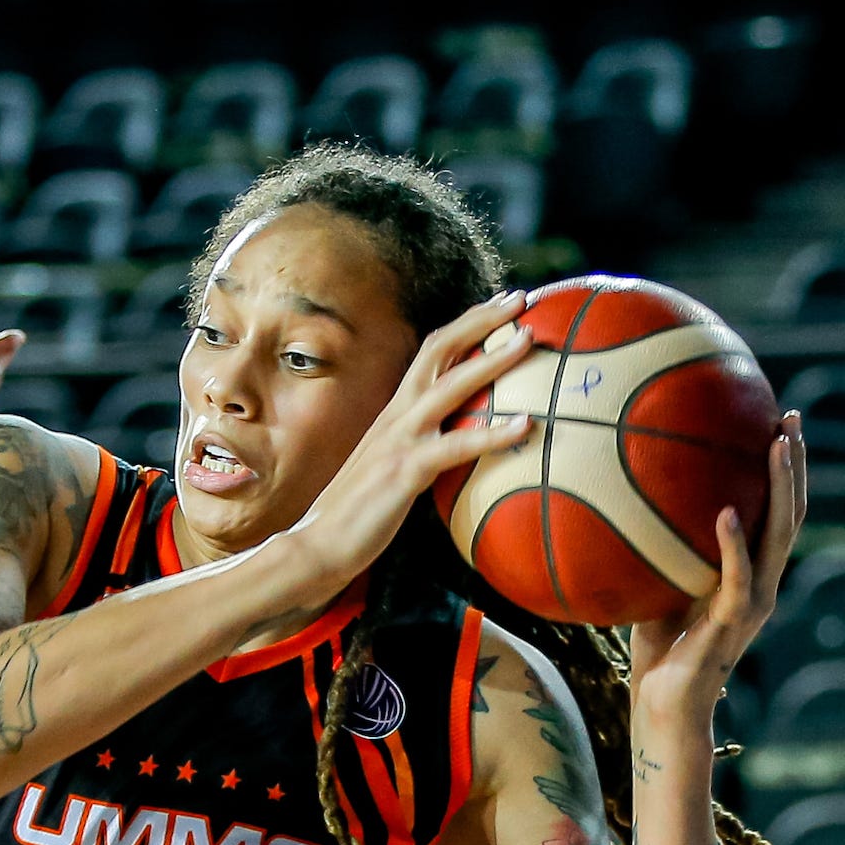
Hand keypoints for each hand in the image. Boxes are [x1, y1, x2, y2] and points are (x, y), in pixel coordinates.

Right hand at [278, 292, 537, 595]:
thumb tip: (453, 444)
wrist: (316, 545)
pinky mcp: (405, 470)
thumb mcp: (389, 469)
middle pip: (439, 350)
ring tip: (528, 341)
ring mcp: (399, 440)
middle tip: (520, 299)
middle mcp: (396, 416)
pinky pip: (456, 445)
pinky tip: (526, 426)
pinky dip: (494, 432)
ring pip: (450, 386)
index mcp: (393, 413)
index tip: (500, 307)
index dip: (465, 326)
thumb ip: (417, 448)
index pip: (430, 354)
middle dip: (481, 320)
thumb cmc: (357, 515)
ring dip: (492, 359)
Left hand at [629, 409, 807, 725]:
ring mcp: (752, 603)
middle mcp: (763, 583)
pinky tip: (725, 511)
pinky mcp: (731, 623)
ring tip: (777, 445)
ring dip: (780, 488)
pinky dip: (732, 543)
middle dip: (794, 462)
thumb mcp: (660, 582)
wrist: (663, 704)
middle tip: (789, 417)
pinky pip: (737, 577)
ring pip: (779, 535)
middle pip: (791, 512)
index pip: (778, 510)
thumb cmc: (658, 646)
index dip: (784, 468)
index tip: (778, 421)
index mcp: (751, 572)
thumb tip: (628, 494)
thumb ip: (664, 545)